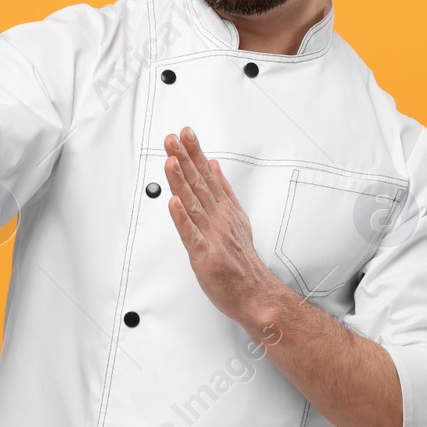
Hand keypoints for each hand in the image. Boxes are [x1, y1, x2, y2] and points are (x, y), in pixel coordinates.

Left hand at [163, 126, 282, 326]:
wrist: (254, 293)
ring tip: (171, 161)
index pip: (207, 174)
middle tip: (173, 139)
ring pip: (193, 203)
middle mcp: (217, 218)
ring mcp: (211, 235)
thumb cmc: (242, 261)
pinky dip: (182, 218)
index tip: (185, 134)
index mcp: (223, 209)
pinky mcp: (204, 255)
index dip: (194, 153)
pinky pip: (190, 235)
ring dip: (181, 181)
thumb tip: (215, 167)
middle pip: (198, 183)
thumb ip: (224, 191)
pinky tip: (174, 203)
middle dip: (185, 159)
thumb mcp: (237, 217)